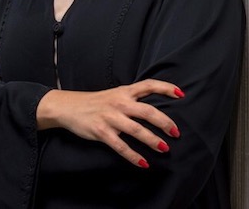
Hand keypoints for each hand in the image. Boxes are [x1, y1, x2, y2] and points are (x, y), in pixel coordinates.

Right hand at [36, 79, 183, 167]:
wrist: (67, 107)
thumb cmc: (94, 103)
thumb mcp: (113, 95)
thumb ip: (131, 99)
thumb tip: (154, 110)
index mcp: (123, 92)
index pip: (148, 85)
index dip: (166, 88)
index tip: (181, 94)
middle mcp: (119, 103)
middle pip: (148, 111)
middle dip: (165, 122)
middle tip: (176, 133)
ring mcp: (110, 118)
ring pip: (137, 130)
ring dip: (153, 140)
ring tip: (164, 148)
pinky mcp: (101, 132)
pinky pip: (121, 146)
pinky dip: (134, 156)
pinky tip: (143, 163)